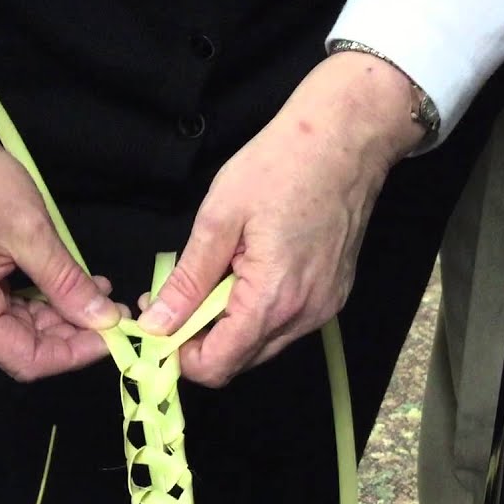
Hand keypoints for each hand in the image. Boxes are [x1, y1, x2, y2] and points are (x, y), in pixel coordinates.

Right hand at [0, 27, 120, 380]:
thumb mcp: (30, 232)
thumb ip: (67, 283)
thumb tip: (104, 318)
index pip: (26, 359)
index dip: (75, 353)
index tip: (113, 335)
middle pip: (18, 347)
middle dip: (69, 332)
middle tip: (111, 309)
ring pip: (11, 329)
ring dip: (54, 315)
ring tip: (94, 290)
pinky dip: (33, 300)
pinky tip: (63, 282)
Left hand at [139, 52, 427, 386]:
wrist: (347, 138)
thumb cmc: (282, 165)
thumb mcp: (219, 218)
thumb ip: (188, 280)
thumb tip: (157, 324)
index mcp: (272, 298)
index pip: (217, 365)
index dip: (178, 356)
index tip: (157, 324)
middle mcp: (304, 315)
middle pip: (238, 361)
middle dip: (198, 340)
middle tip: (174, 298)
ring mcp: (323, 308)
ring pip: (260, 345)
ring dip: (227, 326)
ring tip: (211, 278)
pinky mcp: (332, 296)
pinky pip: (284, 325)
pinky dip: (255, 313)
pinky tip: (243, 274)